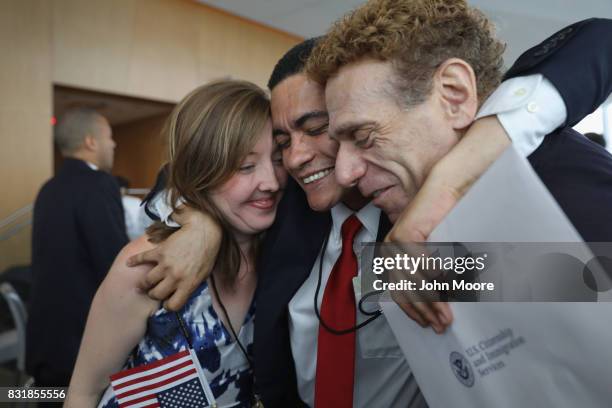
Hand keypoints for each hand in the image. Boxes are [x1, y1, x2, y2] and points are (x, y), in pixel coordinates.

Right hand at [126, 207, 220, 309]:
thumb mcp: (204, 273)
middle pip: (157, 294)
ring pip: (147, 281)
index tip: (166, 301)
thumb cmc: (208, 252)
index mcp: (188, 284)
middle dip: (154, 295)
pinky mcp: (159, 252)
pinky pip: (142, 258)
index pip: (174, 305)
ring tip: (141, 285)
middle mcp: (176, 277)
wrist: (204, 231)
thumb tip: (183, 292)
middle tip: (152, 292)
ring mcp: (166, 265)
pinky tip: (129, 263)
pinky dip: (134, 261)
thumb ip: (192, 283)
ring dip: (143, 284)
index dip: (168, 305)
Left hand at [386, 116, 510, 331]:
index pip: (398, 289)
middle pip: (402, 289)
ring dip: (430, 301)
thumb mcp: (445, 247)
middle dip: (423, 311)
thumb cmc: (453, 212)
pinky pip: (417, 264)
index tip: (429, 325)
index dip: (414, 310)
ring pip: (409, 281)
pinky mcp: (407, 233)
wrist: (455, 181)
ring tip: (447, 317)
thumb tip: (448, 301)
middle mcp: (392, 248)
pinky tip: (447, 291)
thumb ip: (440, 270)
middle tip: (442, 327)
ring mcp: (397, 240)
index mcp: (398, 251)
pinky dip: (431, 279)